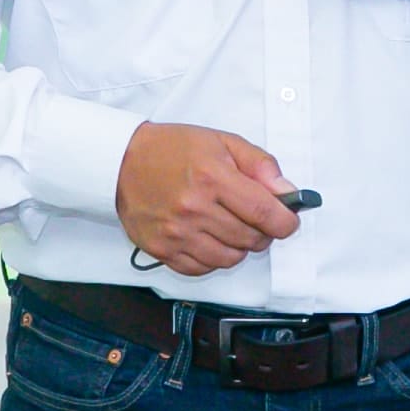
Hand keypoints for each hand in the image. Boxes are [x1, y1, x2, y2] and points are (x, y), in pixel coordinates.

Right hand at [118, 123, 302, 276]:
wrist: (122, 162)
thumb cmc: (173, 149)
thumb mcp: (222, 142)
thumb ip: (259, 165)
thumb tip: (287, 192)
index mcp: (212, 178)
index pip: (265, 213)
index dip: (286, 221)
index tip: (288, 220)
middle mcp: (194, 209)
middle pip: (251, 239)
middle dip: (263, 231)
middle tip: (255, 218)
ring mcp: (177, 234)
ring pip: (230, 258)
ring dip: (239, 246)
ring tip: (230, 226)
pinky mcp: (162, 250)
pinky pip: (203, 268)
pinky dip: (213, 257)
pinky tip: (209, 237)